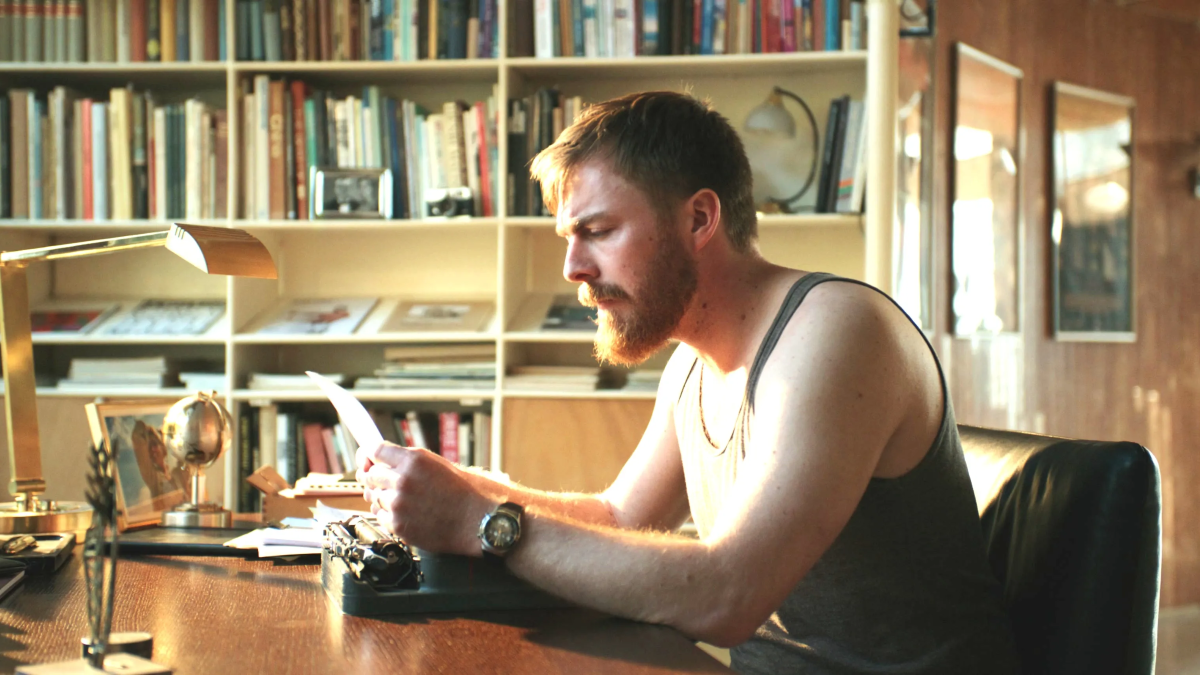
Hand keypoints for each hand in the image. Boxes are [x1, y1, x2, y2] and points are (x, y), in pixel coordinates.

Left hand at [358, 442, 494, 556]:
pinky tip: (406, 512)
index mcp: (413, 460)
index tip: (367, 459)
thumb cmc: (463, 492)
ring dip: (384, 497)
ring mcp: (398, 504)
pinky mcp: (398, 524)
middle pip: (369, 474)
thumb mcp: (436, 464)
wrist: (476, 520)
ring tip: (406, 500)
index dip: (369, 455)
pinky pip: (379, 515)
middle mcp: (402, 480)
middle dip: (376, 477)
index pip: (374, 450)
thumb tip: (380, 461)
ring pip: (373, 496)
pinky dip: (388, 514)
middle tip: (388, 482)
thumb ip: (407, 461)